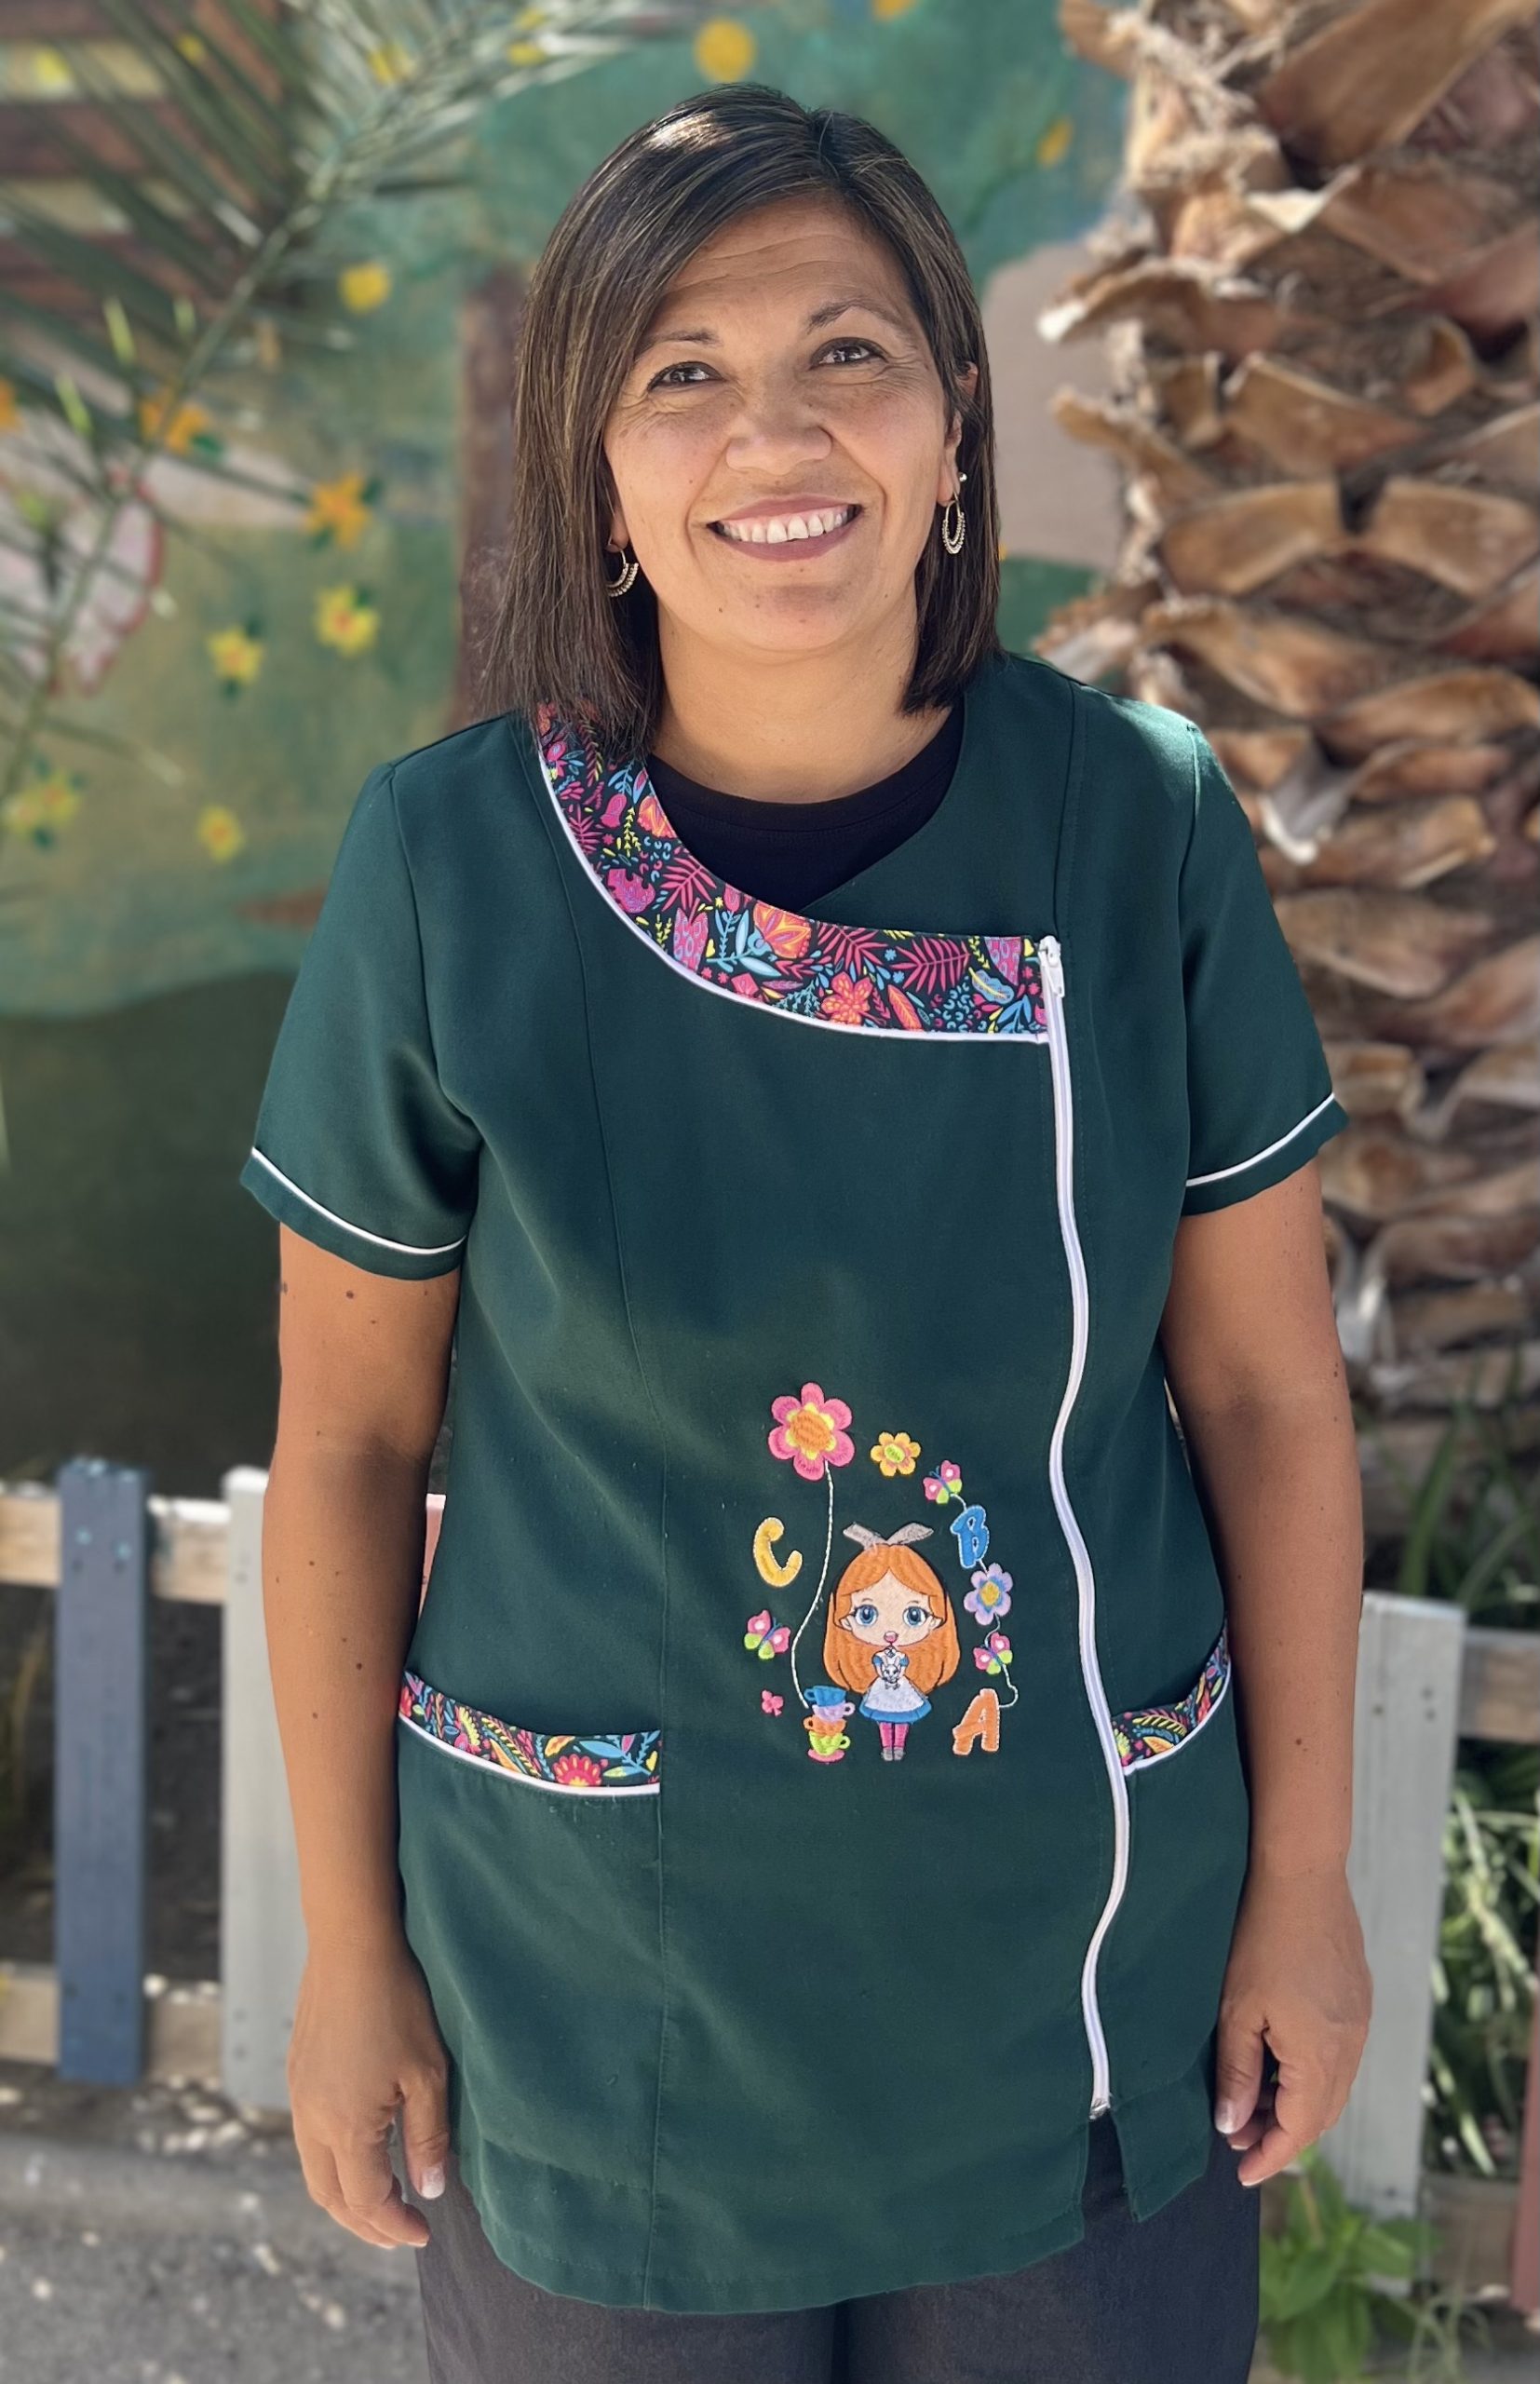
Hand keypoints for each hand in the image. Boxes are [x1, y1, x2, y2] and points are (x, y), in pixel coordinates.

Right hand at [287, 1932, 452, 2247]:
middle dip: (365, 2224)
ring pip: (314, 2171)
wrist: (350, 1946)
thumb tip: (431, 2189)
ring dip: (345, 2197)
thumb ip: (428, 2138)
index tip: (424, 2231)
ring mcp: (299, 2097)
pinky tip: (358, 2152)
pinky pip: (308, 2139)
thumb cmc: (396, 2003)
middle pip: (331, 2197)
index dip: (396, 2225)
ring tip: (380, 2201)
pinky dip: (332, 2163)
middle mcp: (313, 2119)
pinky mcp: (297, 2075)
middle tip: (400, 2230)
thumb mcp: (428, 2073)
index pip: (367, 2200)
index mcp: (346, 2126)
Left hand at [1212, 1861, 1372, 2186]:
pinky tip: (1280, 2063)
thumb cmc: (1260, 1939)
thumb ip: (1238, 2073)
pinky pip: (1340, 2057)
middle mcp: (1350, 2046)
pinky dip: (1311, 2075)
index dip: (1271, 2156)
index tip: (1243, 2175)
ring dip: (1297, 2104)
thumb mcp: (1237, 2011)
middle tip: (1239, 2138)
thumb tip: (1232, 2126)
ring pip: (1333, 2088)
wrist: (1302, 1875)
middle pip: (1321, 2115)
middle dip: (1281, 2134)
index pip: (1299, 2129)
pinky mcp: (1358, 2000)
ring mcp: (1359, 2022)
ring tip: (1254, 2103)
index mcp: (1320, 2055)